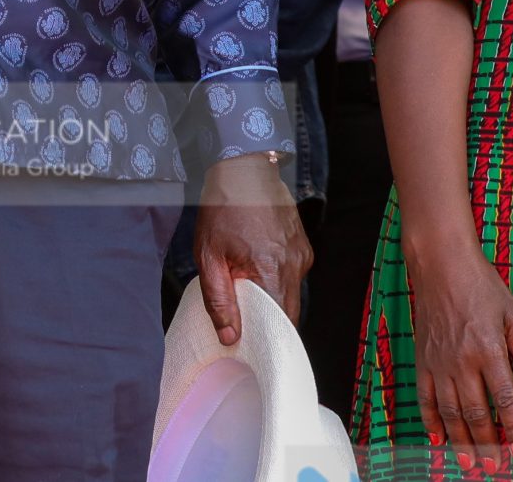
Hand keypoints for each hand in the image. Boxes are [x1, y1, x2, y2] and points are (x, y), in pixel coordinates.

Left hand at [192, 154, 310, 346]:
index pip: (278, 323)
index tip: (249, 343)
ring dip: (271, 296)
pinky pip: (292, 274)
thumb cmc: (222, 208)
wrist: (244, 167)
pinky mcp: (304, 246)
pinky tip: (257, 264)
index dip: (265, 337)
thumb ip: (219, 299)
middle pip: (287, 311)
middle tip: (243, 318)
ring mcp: (303, 255)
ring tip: (246, 284)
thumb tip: (230, 336)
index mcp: (272, 271)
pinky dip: (276, 278)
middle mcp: (295, 266)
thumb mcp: (208, 255)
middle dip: (266, 319)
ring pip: (290, 293)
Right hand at [401, 233, 512, 464]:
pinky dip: (430, 419)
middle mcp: (462, 361)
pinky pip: (424, 396)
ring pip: (450, 411)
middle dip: (486, 444)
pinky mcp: (422, 358)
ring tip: (468, 463)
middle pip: (476, 412)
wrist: (441, 264)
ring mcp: (439, 362)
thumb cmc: (482, 286)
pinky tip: (437, 438)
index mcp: (488, 350)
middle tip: (494, 466)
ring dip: (460, 440)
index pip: (505, 399)